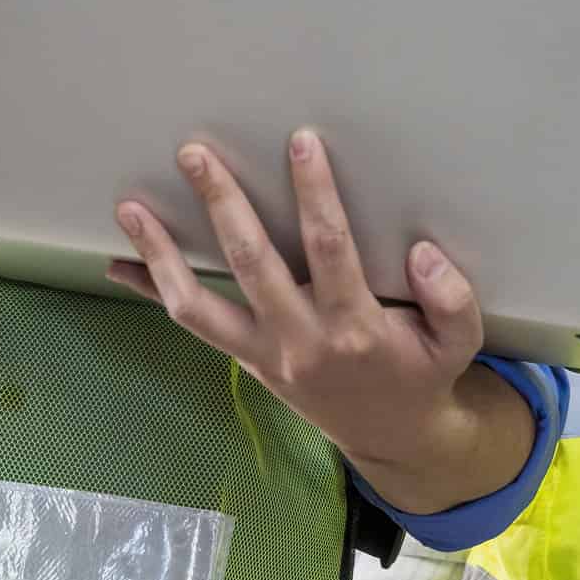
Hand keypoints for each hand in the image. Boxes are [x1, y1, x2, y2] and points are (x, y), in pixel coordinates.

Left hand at [109, 130, 495, 505]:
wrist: (393, 437)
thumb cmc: (423, 373)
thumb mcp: (459, 343)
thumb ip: (452, 299)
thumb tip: (422, 254)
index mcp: (355, 328)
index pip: (329, 248)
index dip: (314, 193)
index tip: (300, 141)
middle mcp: (300, 341)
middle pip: (251, 263)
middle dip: (221, 204)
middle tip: (194, 154)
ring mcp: (265, 354)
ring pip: (198, 305)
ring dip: (161, 254)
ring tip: (130, 209)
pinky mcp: (247, 360)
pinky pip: (192, 324)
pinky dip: (154, 292)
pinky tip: (120, 262)